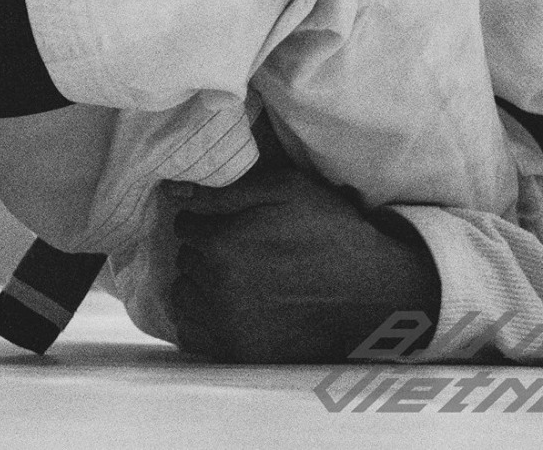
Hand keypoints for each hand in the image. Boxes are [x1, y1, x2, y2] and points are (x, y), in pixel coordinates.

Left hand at [170, 150, 440, 362]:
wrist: (367, 291)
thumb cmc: (329, 232)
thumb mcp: (287, 189)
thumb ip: (227, 190)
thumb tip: (176, 191)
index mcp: (222, 243)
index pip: (185, 225)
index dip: (207, 219)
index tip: (230, 223)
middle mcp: (215, 286)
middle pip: (185, 259)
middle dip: (204, 251)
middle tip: (240, 249)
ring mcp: (224, 323)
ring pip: (184, 295)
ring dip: (200, 284)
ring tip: (236, 278)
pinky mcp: (235, 351)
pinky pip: (191, 332)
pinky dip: (202, 318)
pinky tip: (230, 307)